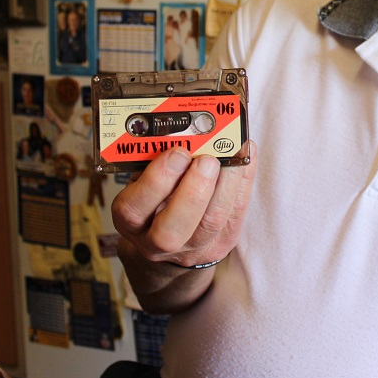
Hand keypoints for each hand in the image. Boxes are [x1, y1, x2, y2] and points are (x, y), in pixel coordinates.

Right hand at [112, 142, 257, 268]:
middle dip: (191, 191)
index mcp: (132, 220)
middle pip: (170, 231)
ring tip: (229, 158)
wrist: (172, 239)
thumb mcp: (144, 180)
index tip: (176, 153)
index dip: (156, 181)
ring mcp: (192, 248)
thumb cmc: (156, 198)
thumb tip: (185, 130)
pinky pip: (235, 215)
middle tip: (206, 160)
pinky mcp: (222, 243)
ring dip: (224, 186)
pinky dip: (243, 183)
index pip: (133, 209)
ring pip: (210, 224)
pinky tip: (245, 159)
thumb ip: (155, 161)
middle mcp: (157, 242)